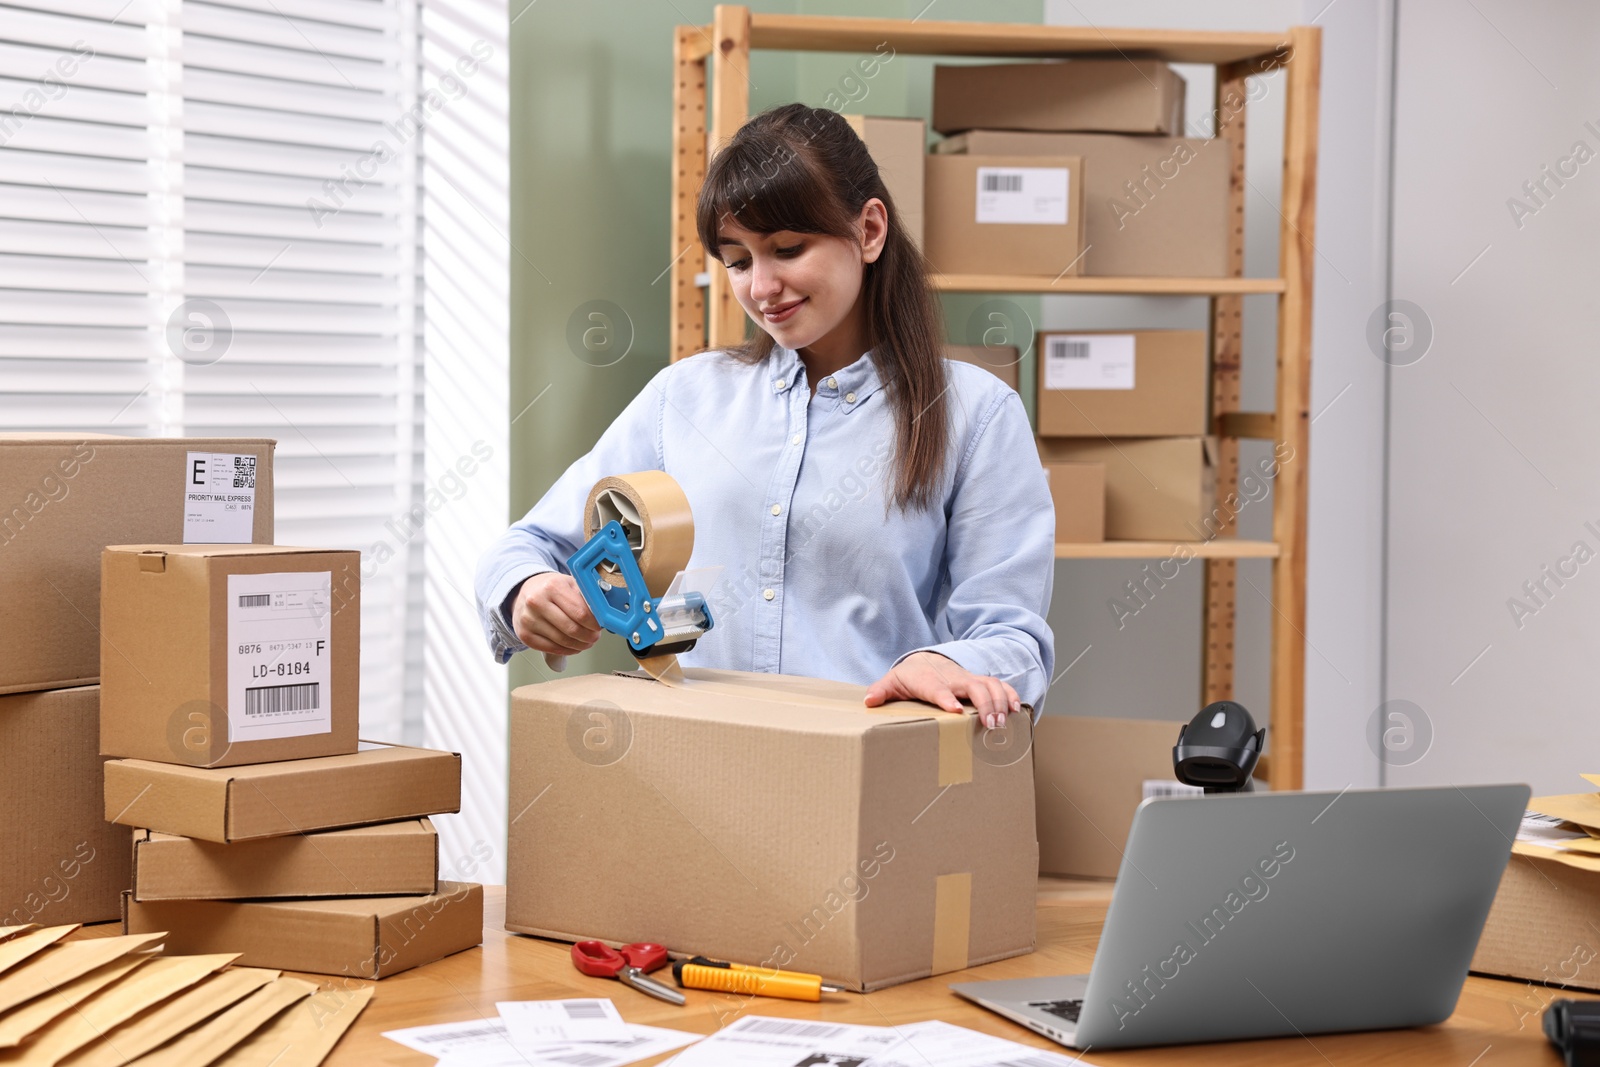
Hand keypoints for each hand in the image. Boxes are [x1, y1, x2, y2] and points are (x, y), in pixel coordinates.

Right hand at [511, 572, 601, 655]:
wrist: (526, 591)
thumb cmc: (552, 588)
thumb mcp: (570, 584)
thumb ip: (587, 597)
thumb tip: (605, 614)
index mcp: (552, 586)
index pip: (580, 612)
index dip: (594, 624)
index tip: (600, 627)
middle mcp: (537, 602)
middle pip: (572, 629)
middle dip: (589, 636)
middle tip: (595, 637)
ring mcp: (528, 619)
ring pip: (562, 641)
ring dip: (579, 645)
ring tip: (586, 642)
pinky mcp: (524, 634)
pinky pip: (551, 648)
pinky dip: (566, 650)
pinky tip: (573, 646)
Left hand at [863, 651, 1020, 728]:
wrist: (927, 661)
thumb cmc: (910, 677)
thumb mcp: (893, 682)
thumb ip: (881, 691)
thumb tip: (868, 701)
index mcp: (930, 680)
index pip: (938, 688)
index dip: (946, 698)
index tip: (955, 711)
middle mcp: (953, 678)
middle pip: (973, 686)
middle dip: (984, 704)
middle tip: (990, 726)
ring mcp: (969, 679)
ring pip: (991, 685)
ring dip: (1000, 703)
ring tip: (1003, 724)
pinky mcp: (980, 683)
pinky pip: (1000, 686)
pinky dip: (1010, 696)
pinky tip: (1017, 711)